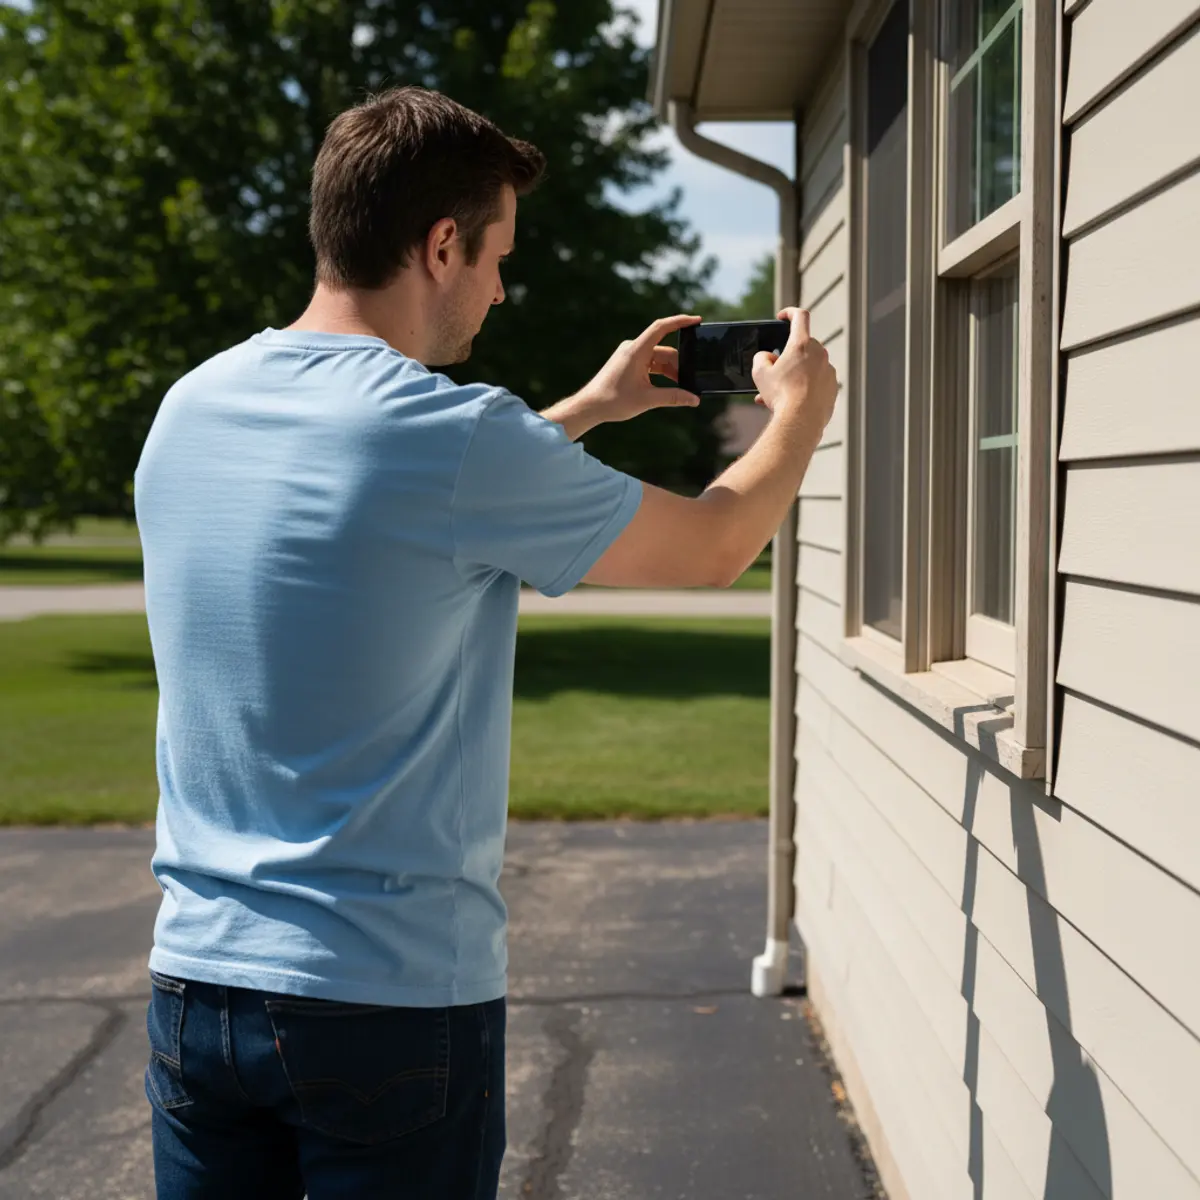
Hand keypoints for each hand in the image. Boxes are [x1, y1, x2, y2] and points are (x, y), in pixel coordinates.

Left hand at [574, 314, 702, 422]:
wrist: (590, 406)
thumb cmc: (613, 400)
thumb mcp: (647, 400)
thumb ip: (673, 397)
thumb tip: (694, 400)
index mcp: (636, 350)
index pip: (661, 327)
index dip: (680, 321)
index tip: (697, 320)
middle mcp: (633, 348)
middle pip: (664, 351)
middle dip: (679, 365)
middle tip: (690, 383)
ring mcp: (630, 355)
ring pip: (658, 359)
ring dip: (670, 372)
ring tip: (680, 389)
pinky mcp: (628, 363)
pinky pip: (650, 363)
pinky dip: (661, 373)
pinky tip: (668, 387)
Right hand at [751, 308, 837, 429]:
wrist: (801, 421)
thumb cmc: (781, 395)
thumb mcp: (760, 373)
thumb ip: (761, 358)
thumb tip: (768, 357)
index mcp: (801, 344)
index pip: (799, 316)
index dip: (790, 312)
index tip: (783, 316)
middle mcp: (819, 353)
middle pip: (803, 346)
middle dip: (789, 355)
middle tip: (775, 370)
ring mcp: (829, 370)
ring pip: (809, 366)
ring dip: (796, 373)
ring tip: (779, 393)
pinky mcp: (833, 387)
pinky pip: (818, 382)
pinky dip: (806, 387)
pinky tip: (792, 401)